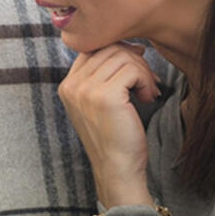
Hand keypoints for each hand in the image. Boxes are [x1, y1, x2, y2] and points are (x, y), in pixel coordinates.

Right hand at [58, 42, 160, 208]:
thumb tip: (132, 45)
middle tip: (147, 83)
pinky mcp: (105, 96)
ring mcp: (86, 90)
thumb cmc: (116, 138)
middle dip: (134, 61)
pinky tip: (146, 98)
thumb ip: (105, 75)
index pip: (93, 48)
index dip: (118, 52)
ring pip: (122, 56)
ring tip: (147, 92)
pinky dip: (145, 80)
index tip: (135, 69)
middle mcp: (72, 85)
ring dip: (142, 72)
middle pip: (109, 48)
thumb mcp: (102, 102)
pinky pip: (132, 69)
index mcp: (67, 86)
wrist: (117, 170)